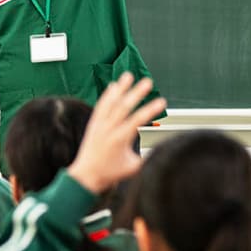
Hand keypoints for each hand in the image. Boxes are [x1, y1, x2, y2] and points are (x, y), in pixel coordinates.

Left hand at [68, 73, 167, 193]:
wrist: (87, 175)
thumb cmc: (110, 173)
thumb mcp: (133, 168)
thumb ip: (148, 158)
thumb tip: (164, 150)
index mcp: (119, 139)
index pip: (137, 120)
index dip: (150, 110)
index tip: (162, 102)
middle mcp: (108, 129)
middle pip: (124, 107)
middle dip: (137, 93)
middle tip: (148, 81)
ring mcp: (100, 125)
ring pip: (111, 102)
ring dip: (121, 88)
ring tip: (129, 75)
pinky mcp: (94, 123)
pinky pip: (101, 105)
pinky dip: (108, 95)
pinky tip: (114, 85)